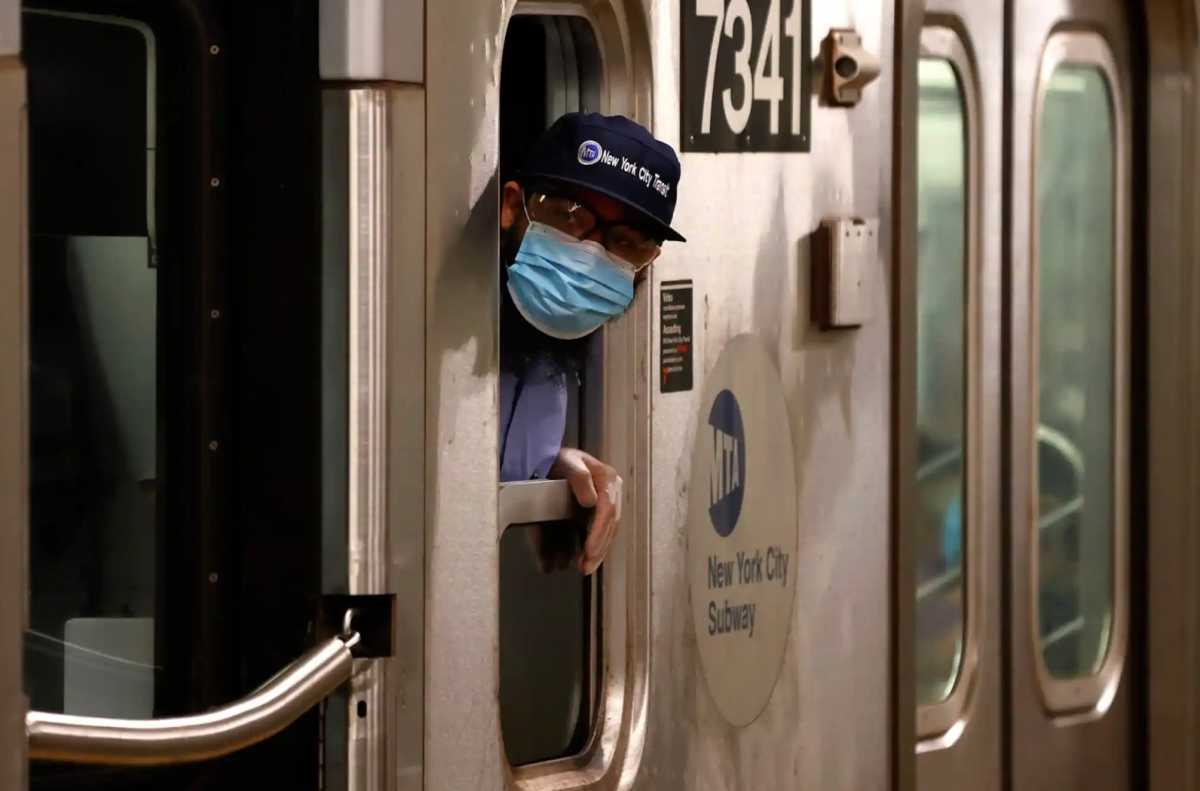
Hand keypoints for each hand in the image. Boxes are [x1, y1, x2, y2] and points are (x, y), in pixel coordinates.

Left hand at [550, 447, 621, 574]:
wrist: (549, 460)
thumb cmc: (559, 459)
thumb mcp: (567, 462)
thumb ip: (580, 478)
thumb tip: (592, 501)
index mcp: (607, 479)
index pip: (608, 511)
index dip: (599, 533)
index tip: (589, 550)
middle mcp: (610, 493)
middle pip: (610, 527)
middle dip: (598, 549)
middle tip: (586, 566)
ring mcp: (605, 504)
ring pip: (606, 534)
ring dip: (596, 553)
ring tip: (584, 568)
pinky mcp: (595, 514)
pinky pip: (596, 534)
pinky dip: (590, 549)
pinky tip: (579, 560)